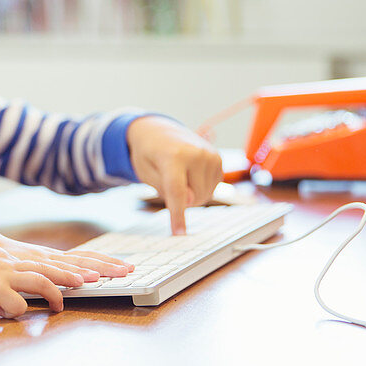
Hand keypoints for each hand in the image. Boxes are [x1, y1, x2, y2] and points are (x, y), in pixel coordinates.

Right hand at [0, 237, 130, 318]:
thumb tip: (6, 297)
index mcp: (11, 260)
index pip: (48, 262)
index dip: (72, 268)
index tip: (92, 274)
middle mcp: (12, 264)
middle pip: (52, 267)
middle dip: (78, 275)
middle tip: (100, 279)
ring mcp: (3, 274)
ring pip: (39, 279)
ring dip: (57, 290)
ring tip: (68, 299)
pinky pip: (13, 302)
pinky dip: (17, 311)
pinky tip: (12, 313)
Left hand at [127, 115, 222, 234]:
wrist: (158, 131)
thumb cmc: (149, 153)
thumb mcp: (146, 172)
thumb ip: (164, 188)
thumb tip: (190, 201)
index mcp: (173, 155)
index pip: (177, 192)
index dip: (178, 215)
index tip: (178, 234)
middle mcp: (197, 154)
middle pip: (194, 198)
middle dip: (181, 201)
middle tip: (167, 183)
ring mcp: (211, 156)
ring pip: (205, 196)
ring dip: (191, 195)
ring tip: (178, 175)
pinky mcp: (219, 160)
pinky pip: (213, 188)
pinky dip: (201, 188)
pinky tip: (190, 174)